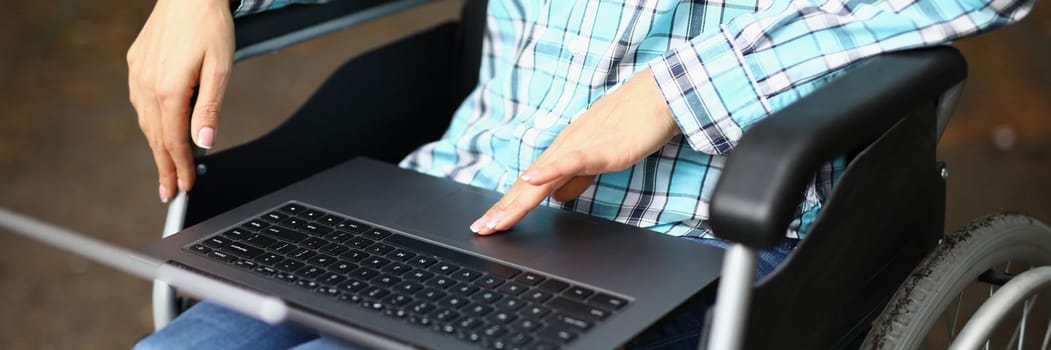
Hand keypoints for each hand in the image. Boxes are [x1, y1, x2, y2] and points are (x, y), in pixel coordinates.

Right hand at [127, 0, 234, 202]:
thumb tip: (204, 141)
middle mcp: (146, 84)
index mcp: (168, 89)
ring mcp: (137, 73)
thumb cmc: (209, 25)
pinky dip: (150, 123)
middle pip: (155, 138)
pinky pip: (140, 102)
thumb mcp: (221, 68)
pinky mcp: (135, 63)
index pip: (173, 141)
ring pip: (145, 122)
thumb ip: (210, 107)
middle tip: (170, 193)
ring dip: (156, 147)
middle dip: (164, 167)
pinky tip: (158, 131)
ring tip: (166, 169)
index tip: (185, 188)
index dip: (180, 168)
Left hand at [470, 69, 678, 234]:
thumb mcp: (598, 156)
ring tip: (496, 219)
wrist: (658, 96)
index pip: (529, 185)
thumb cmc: (633, 123)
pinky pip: (570, 161)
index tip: (491, 224)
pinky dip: (548, 171)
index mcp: (564, 152)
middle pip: (527, 185)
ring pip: (540, 177)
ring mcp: (579, 146)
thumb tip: (558, 199)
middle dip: (503, 209)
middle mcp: (564, 148)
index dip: (509, 205)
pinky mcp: (599, 148)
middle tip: (481, 229)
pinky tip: (531, 180)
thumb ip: (577, 178)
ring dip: (516, 200)